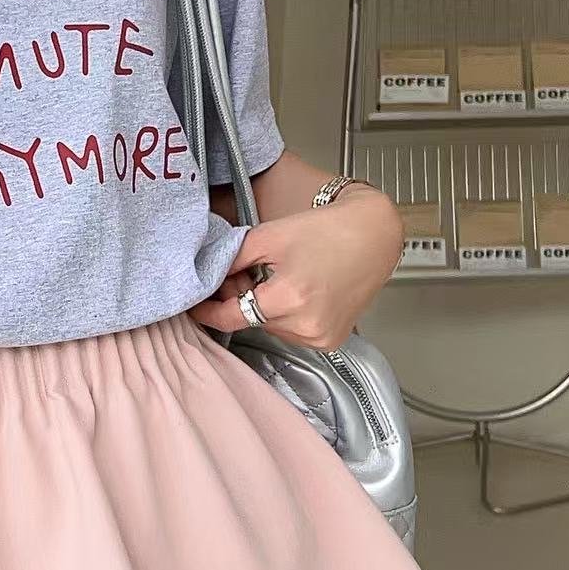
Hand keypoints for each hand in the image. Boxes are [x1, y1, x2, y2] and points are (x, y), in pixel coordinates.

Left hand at [190, 188, 404, 348]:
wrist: (374, 234)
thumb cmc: (328, 230)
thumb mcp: (268, 237)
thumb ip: (231, 260)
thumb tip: (206, 277)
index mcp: (289, 298)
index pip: (231, 317)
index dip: (208, 311)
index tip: (194, 307)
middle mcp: (306, 325)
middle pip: (251, 321)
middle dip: (240, 300)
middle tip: (245, 273)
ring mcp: (321, 336)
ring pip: (271, 328)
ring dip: (264, 309)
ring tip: (276, 279)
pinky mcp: (331, 340)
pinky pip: (294, 333)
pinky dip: (286, 316)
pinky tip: (296, 292)